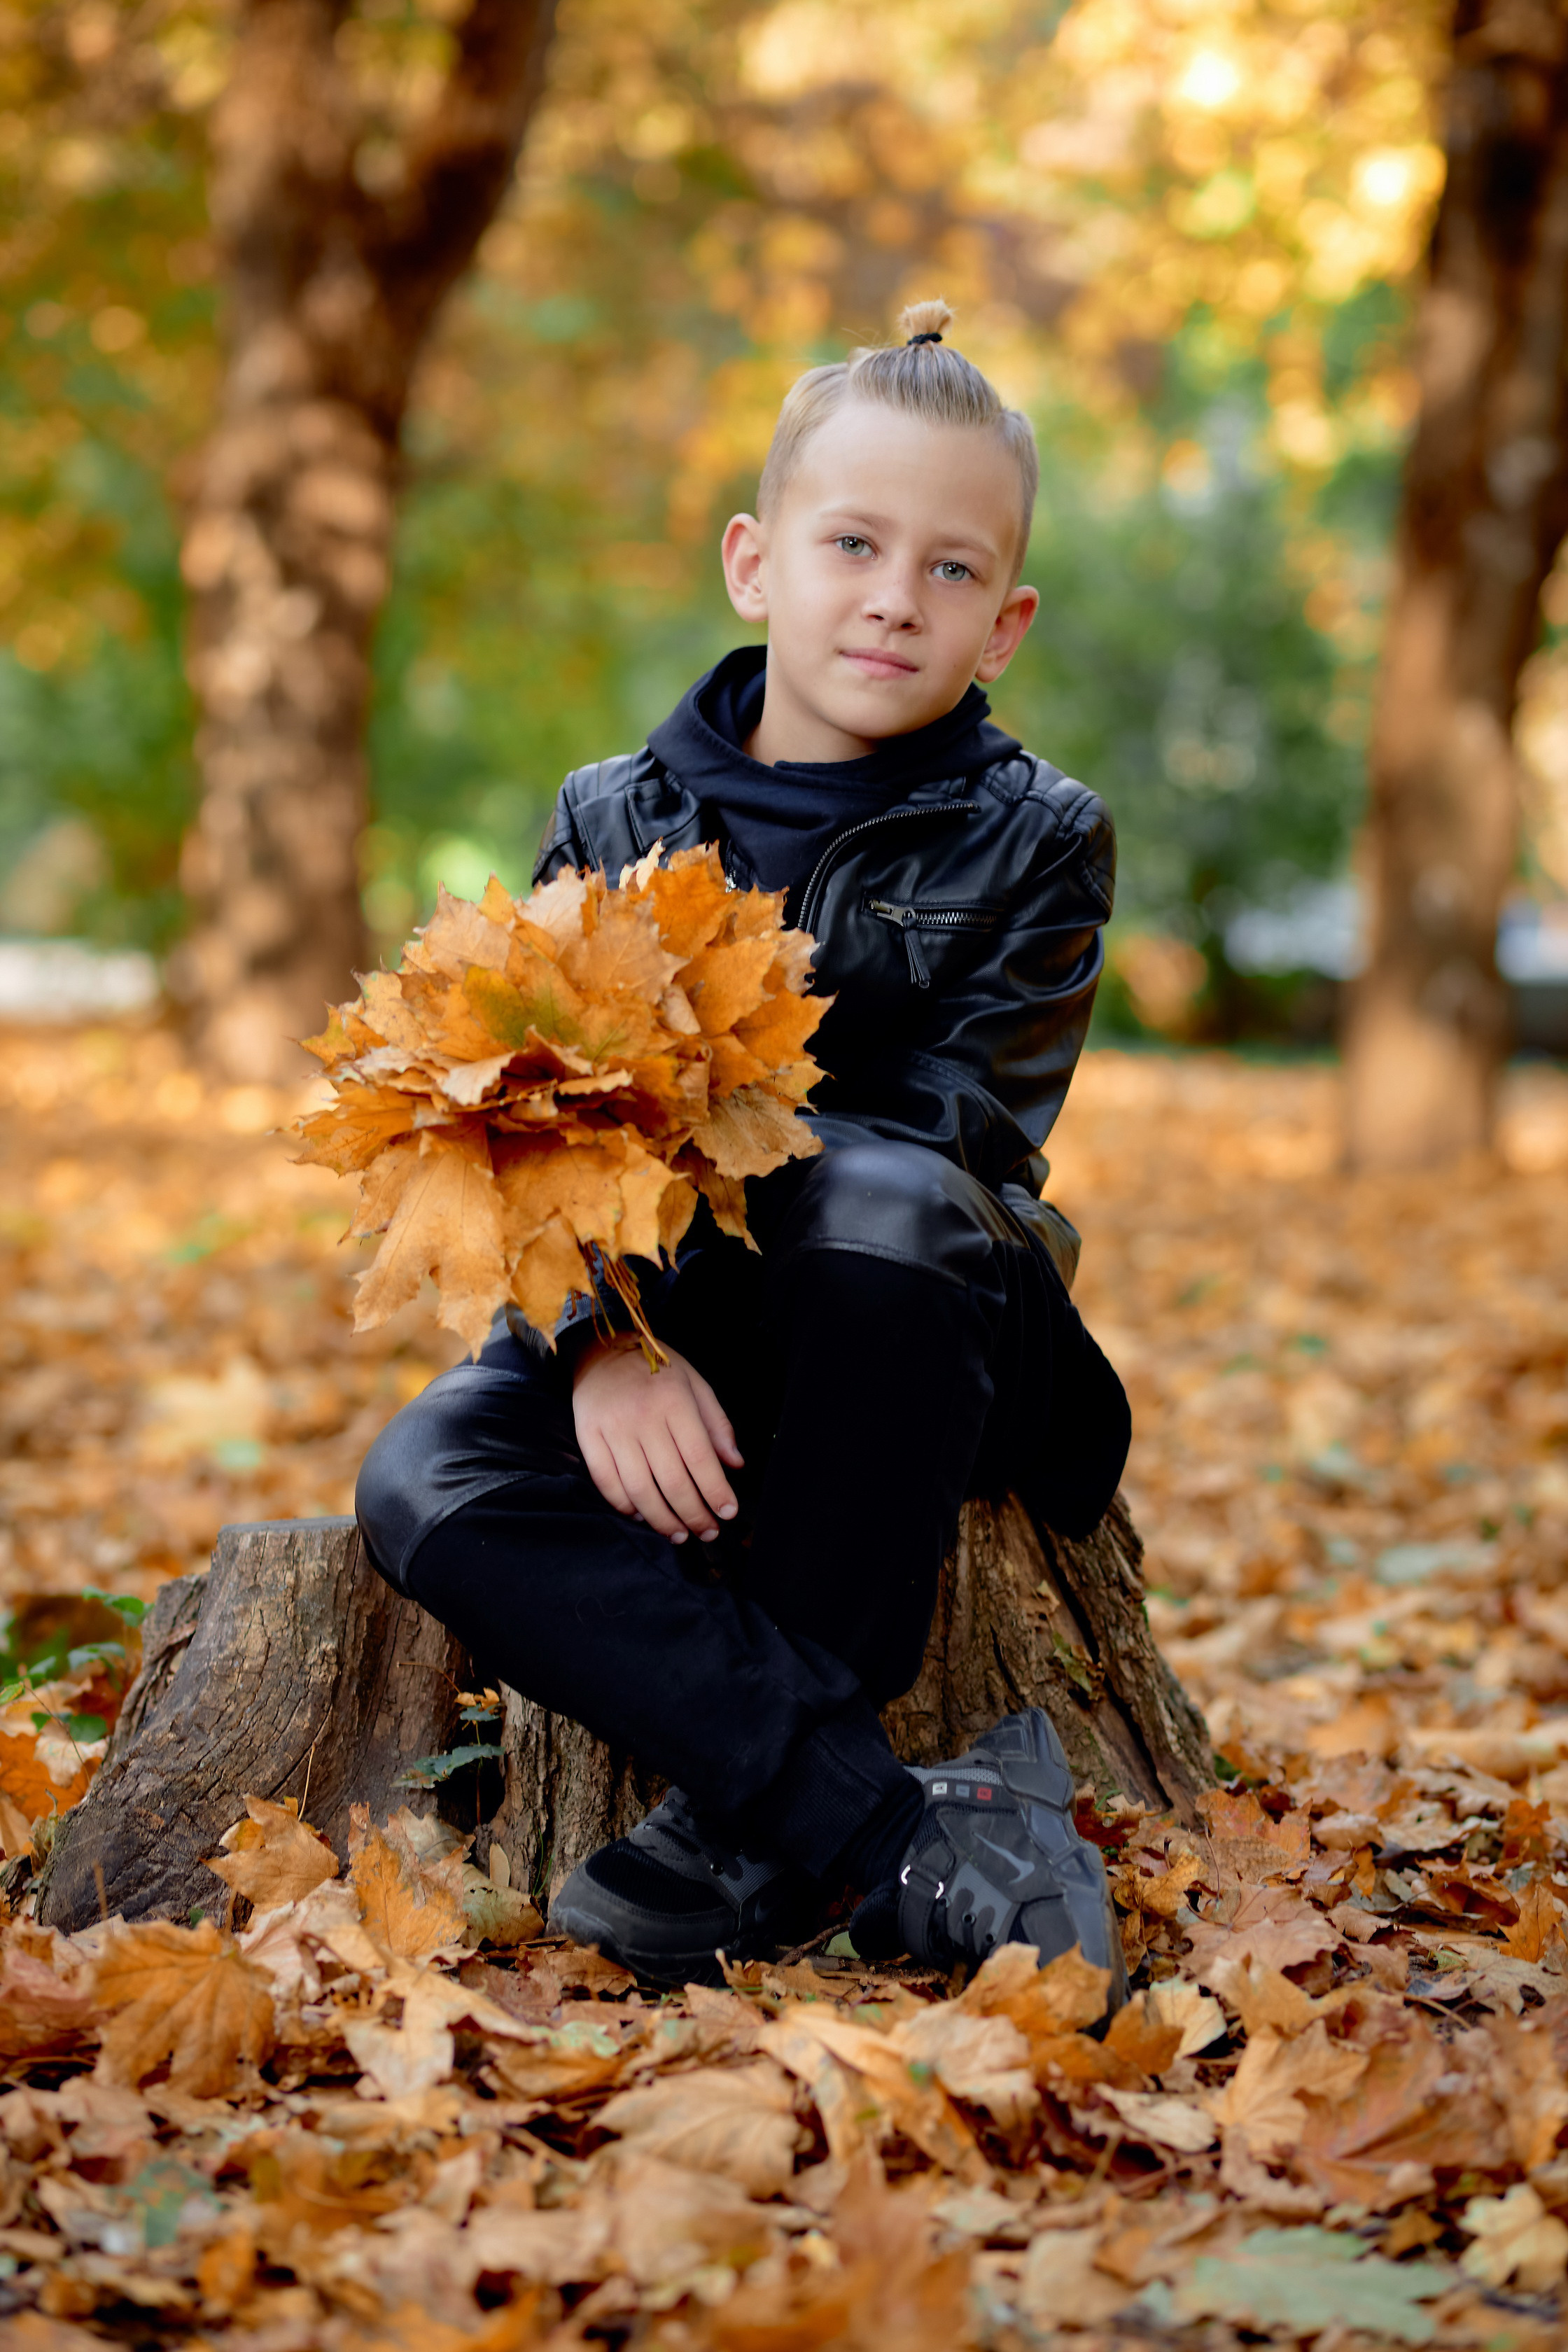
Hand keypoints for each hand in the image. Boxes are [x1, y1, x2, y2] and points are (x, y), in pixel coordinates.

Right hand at [572, 1335, 743, 1544]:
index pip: (700, 1458)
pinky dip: (624, 1505)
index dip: (716, 1491)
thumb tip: (735, 1464)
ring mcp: (613, 1429)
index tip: (728, 1512)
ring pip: (640, 1489)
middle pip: (672, 1481)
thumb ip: (717, 1424)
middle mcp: (643, 1418)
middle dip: (694, 1514)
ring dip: (662, 1519)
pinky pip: (606, 1481)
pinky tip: (641, 1514)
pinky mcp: (588, 1437)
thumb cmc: (655, 1368)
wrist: (601, 1348)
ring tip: (678, 1533)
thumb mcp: (695, 1383)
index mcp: (675, 1402)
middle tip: (707, 1531)